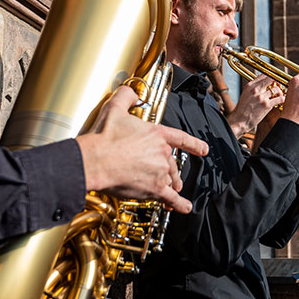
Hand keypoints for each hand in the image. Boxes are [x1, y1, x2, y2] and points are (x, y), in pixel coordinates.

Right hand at [78, 87, 208, 213]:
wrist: (95, 160)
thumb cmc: (103, 137)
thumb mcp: (115, 109)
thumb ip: (126, 97)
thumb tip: (133, 92)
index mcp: (157, 134)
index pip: (181, 139)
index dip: (194, 145)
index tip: (204, 150)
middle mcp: (163, 153)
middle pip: (173, 164)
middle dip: (173, 171)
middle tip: (171, 176)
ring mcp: (160, 172)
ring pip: (171, 180)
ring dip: (172, 184)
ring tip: (171, 190)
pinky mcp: (154, 189)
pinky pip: (172, 199)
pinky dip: (180, 204)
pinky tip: (185, 207)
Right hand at [226, 75, 283, 138]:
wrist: (239, 121)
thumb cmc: (242, 110)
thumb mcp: (245, 95)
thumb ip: (253, 88)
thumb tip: (261, 84)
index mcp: (249, 86)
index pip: (263, 75)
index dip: (270, 76)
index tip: (274, 79)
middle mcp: (255, 90)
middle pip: (271, 79)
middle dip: (277, 81)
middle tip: (279, 85)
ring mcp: (261, 97)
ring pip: (277, 89)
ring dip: (280, 92)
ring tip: (280, 95)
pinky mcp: (266, 105)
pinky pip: (279, 99)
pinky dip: (282, 99)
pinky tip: (282, 100)